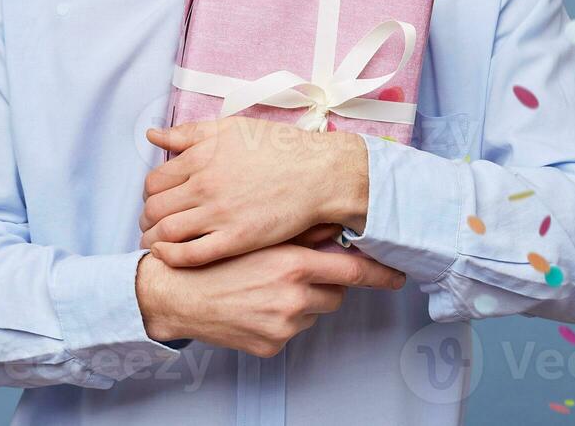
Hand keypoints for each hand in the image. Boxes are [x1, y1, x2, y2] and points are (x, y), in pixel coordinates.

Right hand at [136, 243, 404, 357]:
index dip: (380, 274)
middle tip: (296, 271)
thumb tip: (335, 226)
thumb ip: (302, 233)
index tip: (398, 276)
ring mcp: (283, 326)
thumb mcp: (260, 236)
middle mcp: (294, 298)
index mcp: (294, 266)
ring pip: (313, 312)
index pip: (353, 272)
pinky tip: (255, 305)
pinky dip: (281, 320)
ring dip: (301, 301)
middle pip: (335, 294)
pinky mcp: (270, 346)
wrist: (176, 293)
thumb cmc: (214, 258)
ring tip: (266, 286)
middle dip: (324, 283)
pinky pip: (290, 331)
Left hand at [139, 117, 367, 266]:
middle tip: (151, 224)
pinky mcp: (236, 239)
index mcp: (201, 158)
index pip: (154, 180)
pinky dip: (170, 257)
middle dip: (147, 218)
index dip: (150, 193)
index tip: (156, 200)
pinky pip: (190, 254)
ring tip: (155, 243)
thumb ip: (189, 133)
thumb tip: (153, 135)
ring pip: (166, 232)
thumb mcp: (230, 129)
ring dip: (153, 239)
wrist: (318, 173)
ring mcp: (219, 214)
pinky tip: (168, 256)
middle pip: (154, 207)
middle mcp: (204, 185)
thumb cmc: (278, 148)